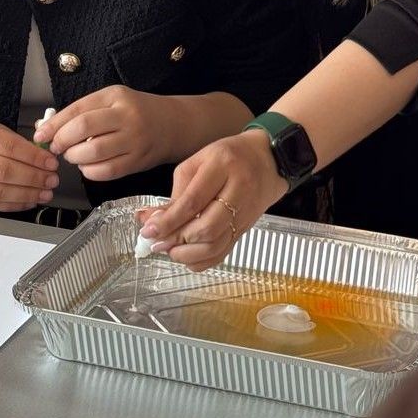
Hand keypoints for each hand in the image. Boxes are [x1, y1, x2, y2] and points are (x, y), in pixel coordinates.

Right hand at [0, 113, 58, 211]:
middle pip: (4, 172)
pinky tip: (26, 201)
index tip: (51, 162)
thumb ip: (4, 137)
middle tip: (52, 179)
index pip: (8, 147)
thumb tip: (37, 153)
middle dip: (34, 178)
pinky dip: (11, 205)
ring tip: (44, 192)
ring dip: (27, 195)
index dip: (33, 157)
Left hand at [34, 87, 175, 180]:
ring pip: (93, 153)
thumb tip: (48, 126)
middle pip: (83, 129)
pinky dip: (90, 171)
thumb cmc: (137, 112)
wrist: (173, 124)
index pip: (78, 109)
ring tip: (74, 156)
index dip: (54, 124)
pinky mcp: (137, 161)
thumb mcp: (112, 100)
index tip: (40, 134)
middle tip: (57, 147)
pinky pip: (106, 171)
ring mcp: (134, 139)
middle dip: (62, 141)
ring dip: (75, 158)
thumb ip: (83, 111)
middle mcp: (126, 116)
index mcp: (116, 96)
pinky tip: (88, 166)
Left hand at [136, 130, 287, 270]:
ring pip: (216, 244)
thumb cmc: (229, 156)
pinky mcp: (247, 228)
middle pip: (206, 227)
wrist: (269, 159)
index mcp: (222, 166)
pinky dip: (202, 261)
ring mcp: (245, 212)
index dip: (169, 220)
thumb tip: (150, 219)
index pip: (193, 201)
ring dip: (187, 254)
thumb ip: (176, 192)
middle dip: (176, 240)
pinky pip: (224, 252)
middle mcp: (238, 190)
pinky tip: (188, 256)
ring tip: (170, 250)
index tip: (149, 231)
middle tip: (157, 243)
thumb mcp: (199, 162)